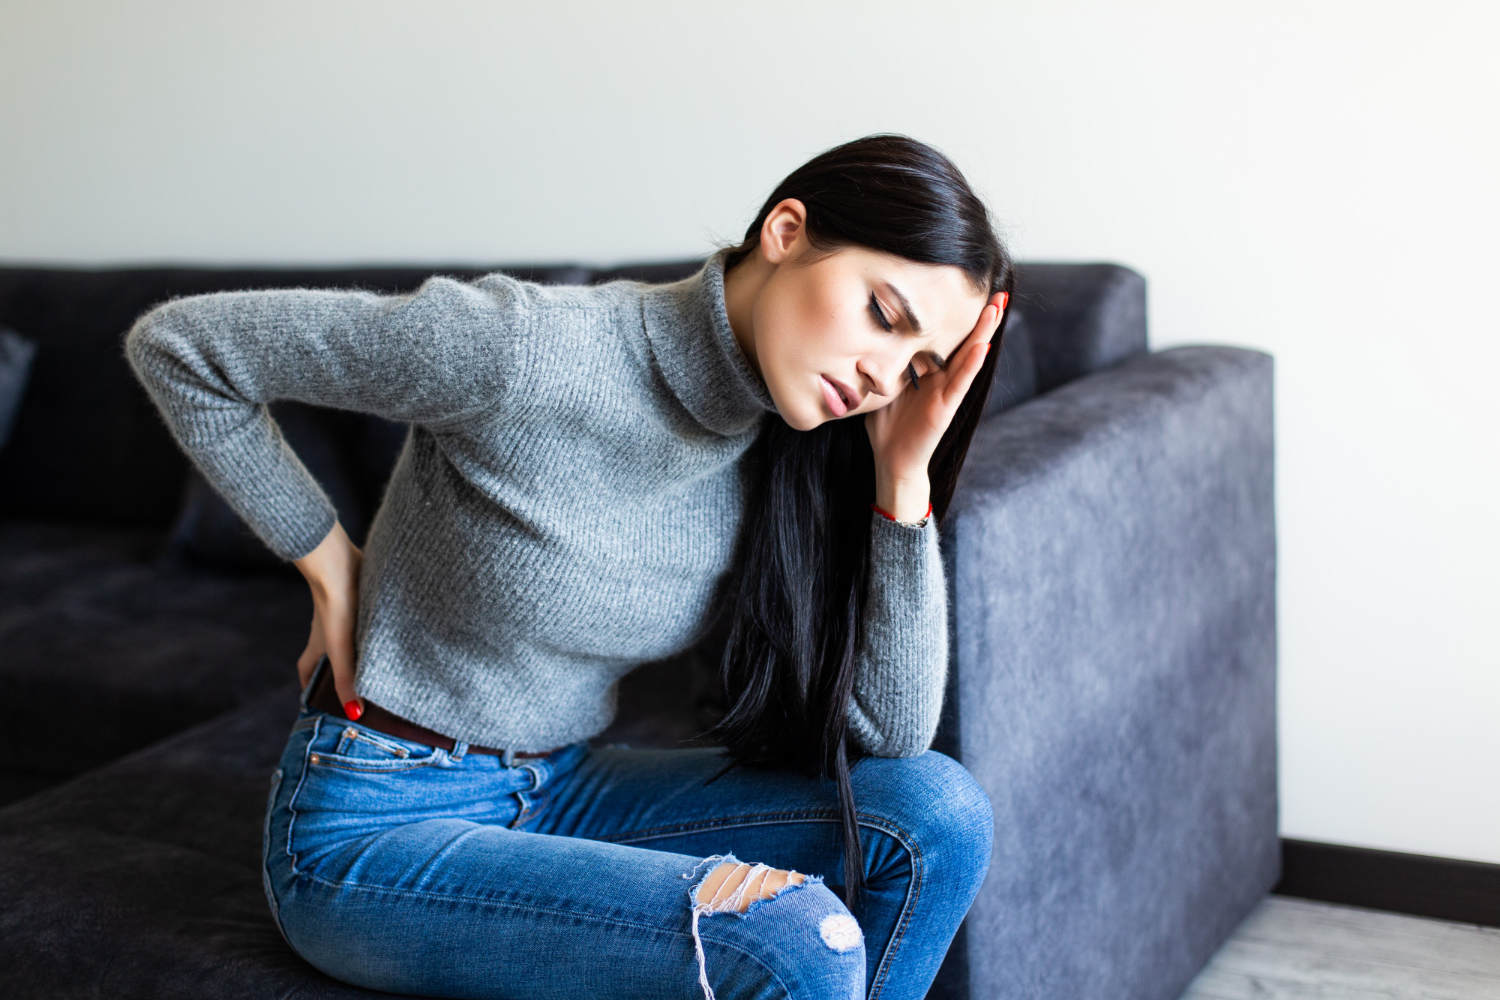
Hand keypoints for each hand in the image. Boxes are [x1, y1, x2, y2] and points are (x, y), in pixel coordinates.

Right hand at [293, 521, 364, 719]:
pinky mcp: (362, 597)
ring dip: (361, 649)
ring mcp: (346, 612)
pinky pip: (367, 617)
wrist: (339, 564)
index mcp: (319, 644)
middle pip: (329, 654)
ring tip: (383, 663)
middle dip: (338, 669)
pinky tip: (396, 632)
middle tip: (356, 685)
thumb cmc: (335, 608)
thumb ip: (346, 681)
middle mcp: (330, 630)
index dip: (308, 686)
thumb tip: (354, 714)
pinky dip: (376, 627)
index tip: (314, 701)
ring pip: (350, 636)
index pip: (306, 669)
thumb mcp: (341, 650)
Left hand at [865, 292, 1006, 519]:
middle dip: (982, 317)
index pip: (945, 338)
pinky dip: (971, 364)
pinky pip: (960, 383)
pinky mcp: (945, 409)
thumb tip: (864, 338)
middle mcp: (942, 379)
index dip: (956, 316)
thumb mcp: (882, 387)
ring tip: (997, 308)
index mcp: (929, 372)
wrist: (892, 462)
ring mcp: (947, 393)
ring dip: (984, 332)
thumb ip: (881, 365)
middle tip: (998, 291)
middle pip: (965, 341)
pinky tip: (983, 346)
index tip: (967, 290)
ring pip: (969, 356)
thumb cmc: (887, 427)